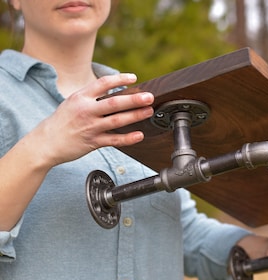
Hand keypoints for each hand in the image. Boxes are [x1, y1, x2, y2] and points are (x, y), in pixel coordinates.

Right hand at [31, 73, 153, 166]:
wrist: (46, 142)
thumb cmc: (62, 121)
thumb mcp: (73, 102)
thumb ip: (91, 96)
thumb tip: (114, 90)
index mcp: (81, 97)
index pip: (103, 83)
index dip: (120, 79)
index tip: (134, 78)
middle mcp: (86, 111)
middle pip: (114, 103)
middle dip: (134, 99)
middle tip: (149, 96)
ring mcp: (90, 127)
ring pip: (117, 121)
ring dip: (135, 116)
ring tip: (149, 111)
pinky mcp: (93, 142)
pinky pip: (114, 140)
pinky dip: (128, 138)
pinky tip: (139, 135)